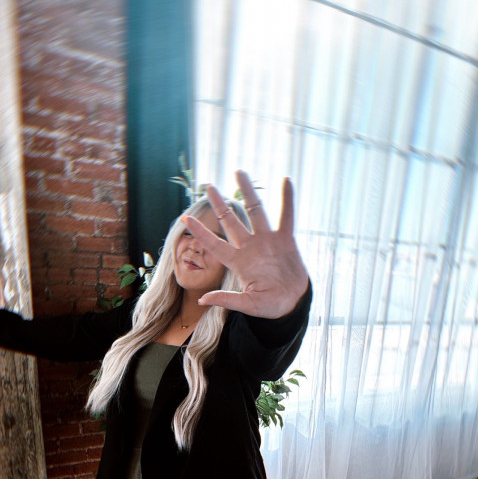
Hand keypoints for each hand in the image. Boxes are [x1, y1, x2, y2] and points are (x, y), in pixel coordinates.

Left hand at [182, 170, 308, 318]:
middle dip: (220, 204)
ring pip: (256, 211)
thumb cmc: (269, 306)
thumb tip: (201, 300)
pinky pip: (287, 216)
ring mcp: (268, 241)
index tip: (184, 218)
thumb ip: (226, 300)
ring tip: (240, 172)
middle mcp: (250, 247)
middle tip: (209, 186)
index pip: (214, 244)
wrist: (293, 304)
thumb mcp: (247, 305)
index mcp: (238, 262)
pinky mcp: (286, 240)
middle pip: (231, 221)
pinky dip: (287, 199)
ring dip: (248, 192)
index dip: (200, 232)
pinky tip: (286, 181)